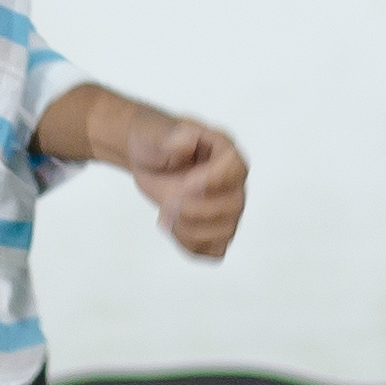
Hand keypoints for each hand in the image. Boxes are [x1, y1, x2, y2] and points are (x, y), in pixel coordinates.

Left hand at [119, 110, 247, 260]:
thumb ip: (170, 136)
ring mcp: (227, 208)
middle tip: (167, 204)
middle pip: (233, 205)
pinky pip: (214, 251)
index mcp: (224, 151)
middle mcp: (233, 182)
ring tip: (165, 216)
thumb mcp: (154, 133)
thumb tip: (187, 140)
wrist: (150, 161)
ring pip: (225, 232)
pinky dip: (191, 246)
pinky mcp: (216, 230)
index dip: (212, 180)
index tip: (185, 184)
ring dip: (189, 231)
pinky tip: (173, 229)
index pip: (236, 167)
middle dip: (196, 210)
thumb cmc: (156, 142)